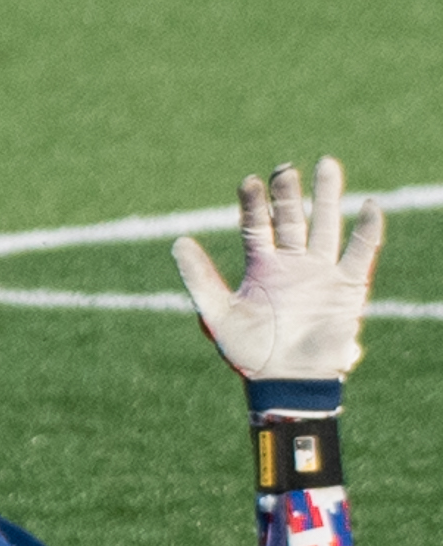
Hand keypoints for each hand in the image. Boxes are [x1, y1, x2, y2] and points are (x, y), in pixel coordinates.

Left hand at [172, 155, 383, 385]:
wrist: (286, 381)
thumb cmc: (248, 352)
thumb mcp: (216, 313)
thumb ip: (199, 278)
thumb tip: (178, 240)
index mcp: (261, 267)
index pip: (256, 225)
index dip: (253, 203)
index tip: (249, 182)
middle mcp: (292, 263)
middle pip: (291, 219)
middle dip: (288, 194)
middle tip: (284, 168)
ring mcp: (320, 272)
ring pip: (326, 226)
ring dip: (327, 197)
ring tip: (327, 164)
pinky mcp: (348, 286)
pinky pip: (360, 253)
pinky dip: (366, 231)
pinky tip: (367, 206)